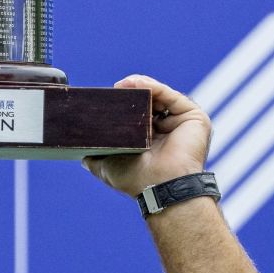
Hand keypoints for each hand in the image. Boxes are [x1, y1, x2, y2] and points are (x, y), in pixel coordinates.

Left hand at [81, 74, 211, 196]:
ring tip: (122, 85)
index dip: (123, 105)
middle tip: (114, 89)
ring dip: (140, 86)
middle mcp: (169, 130)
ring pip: (160, 96)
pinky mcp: (193, 116)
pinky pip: (171, 96)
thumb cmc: (137, 181)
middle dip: (131, 93)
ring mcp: (181, 122)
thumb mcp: (107, 167)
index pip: (138, 114)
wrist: (162, 188)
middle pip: (149, 102)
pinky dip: (153, 87)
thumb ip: (95, 159)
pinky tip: (136, 84)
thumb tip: (80, 152)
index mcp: (152, 140)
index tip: (108, 97)